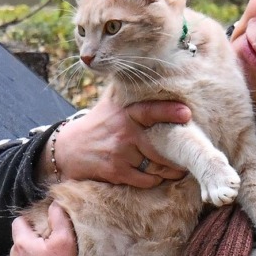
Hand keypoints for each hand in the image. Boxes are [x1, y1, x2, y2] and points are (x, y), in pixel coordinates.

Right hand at [41, 92, 192, 188]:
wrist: (67, 149)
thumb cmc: (96, 125)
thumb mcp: (110, 105)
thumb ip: (131, 95)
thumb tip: (157, 75)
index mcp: (125, 114)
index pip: (150, 111)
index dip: (169, 112)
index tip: (187, 113)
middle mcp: (124, 133)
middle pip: (160, 146)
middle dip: (178, 153)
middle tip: (188, 154)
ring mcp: (120, 154)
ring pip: (157, 166)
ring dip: (170, 170)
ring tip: (177, 169)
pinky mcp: (116, 172)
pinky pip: (146, 180)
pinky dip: (154, 180)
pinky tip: (156, 177)